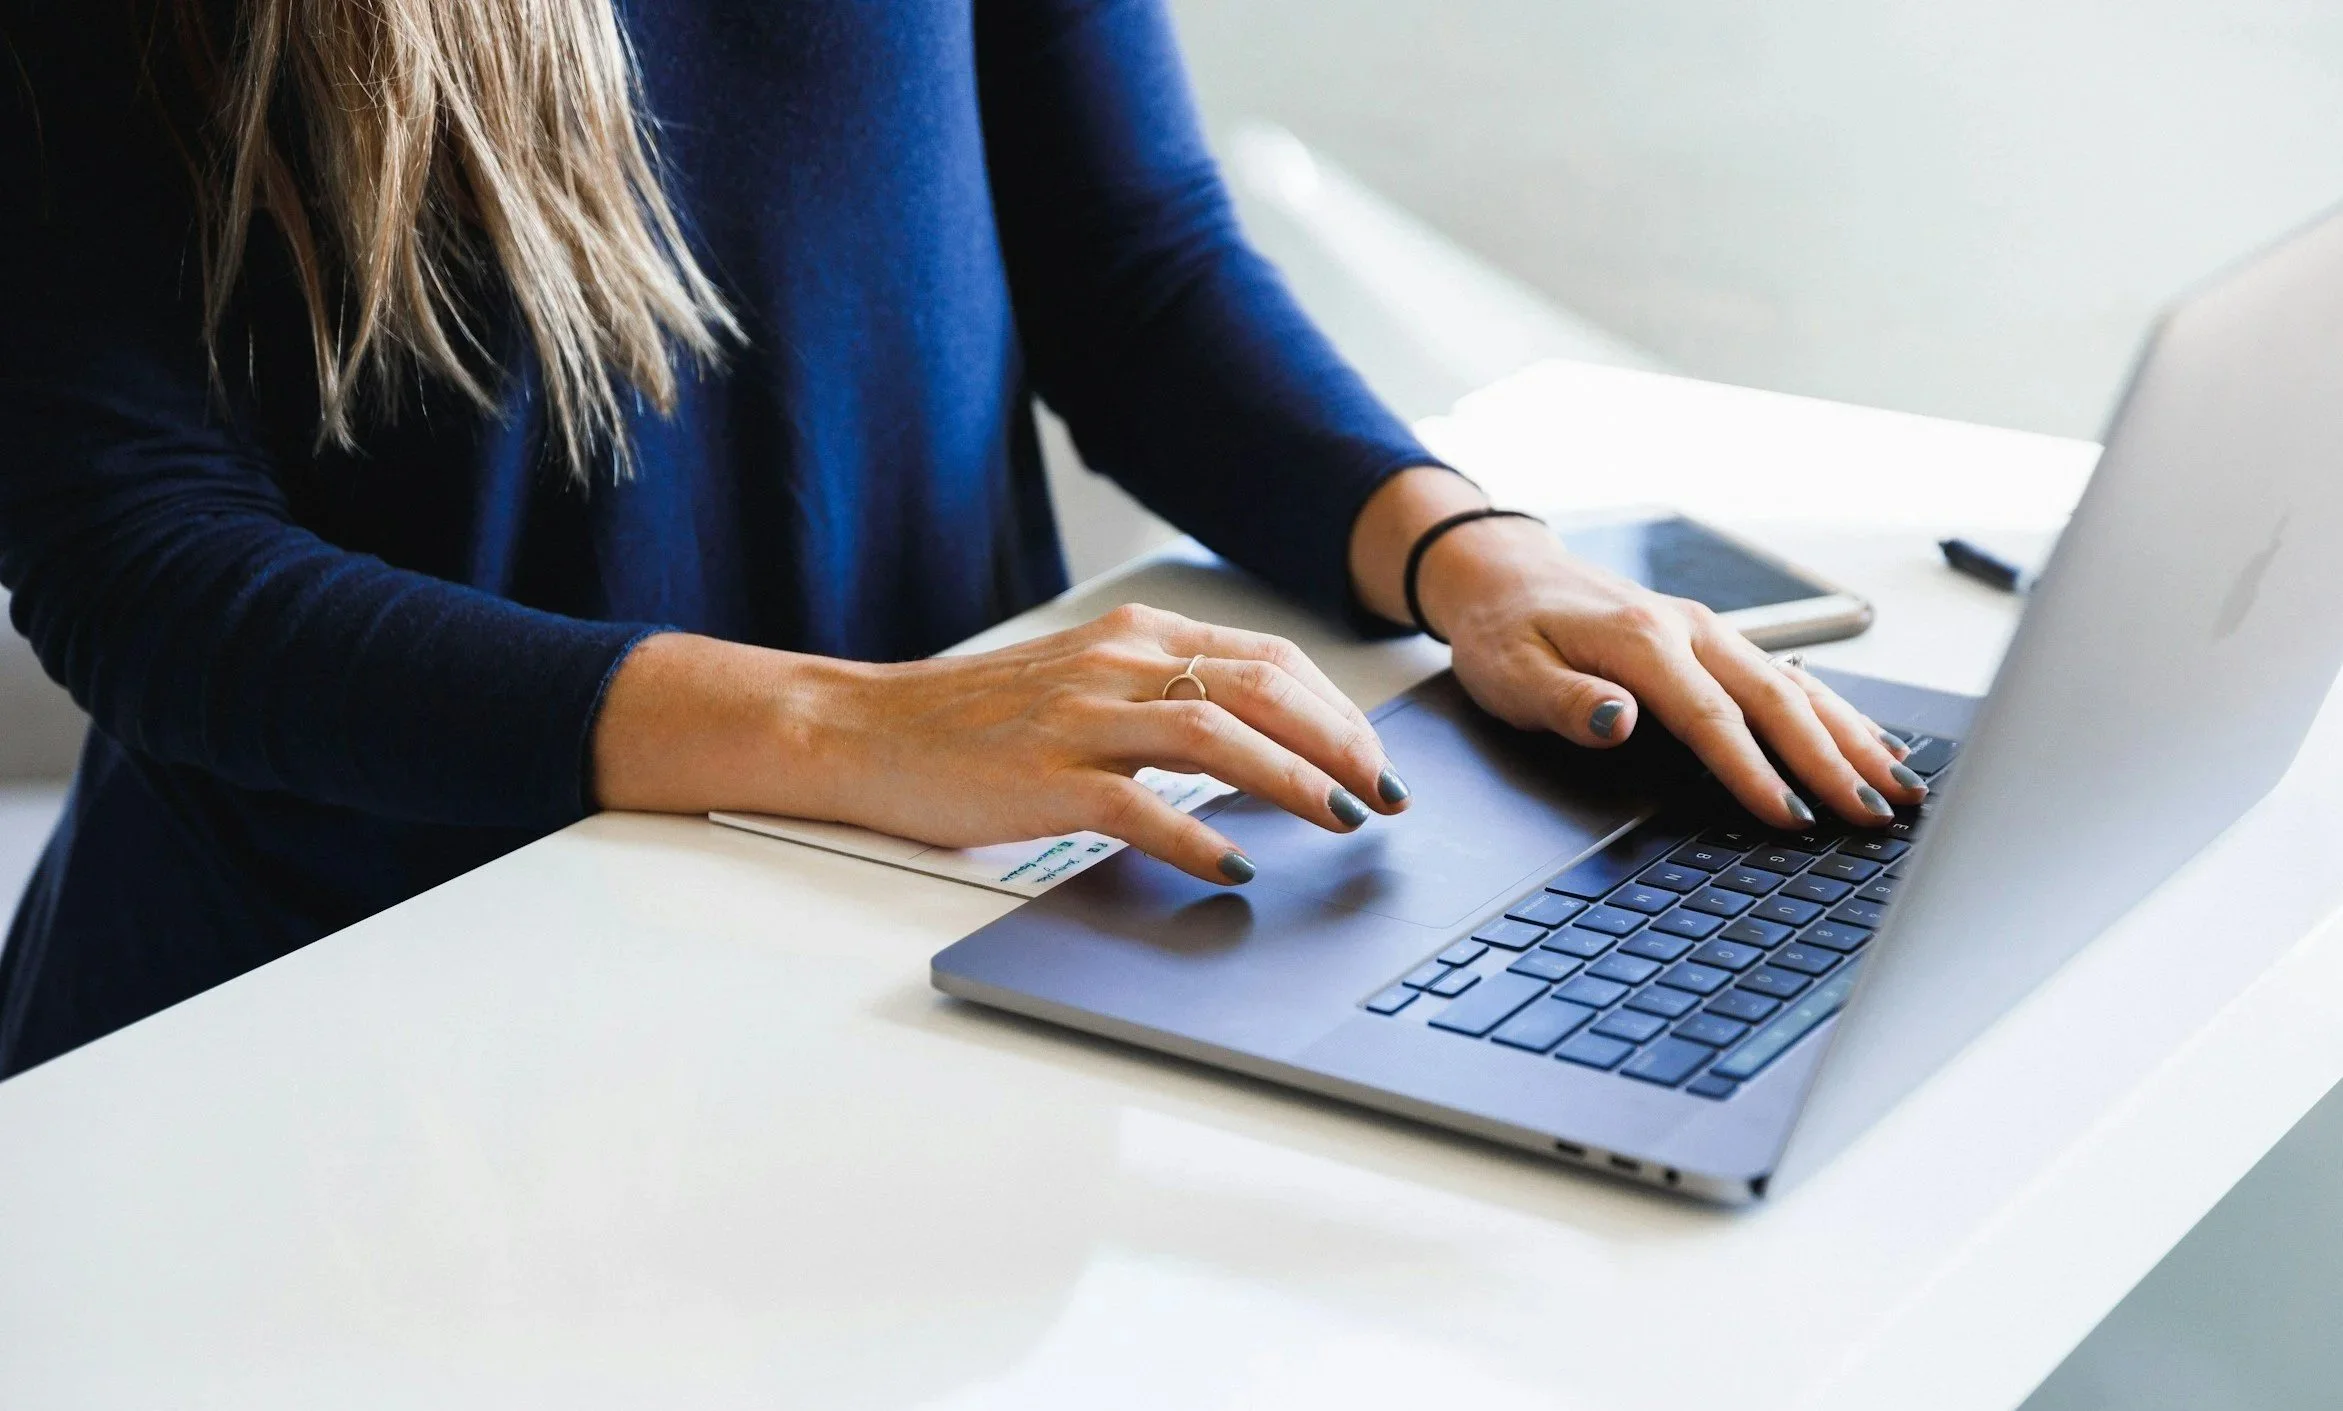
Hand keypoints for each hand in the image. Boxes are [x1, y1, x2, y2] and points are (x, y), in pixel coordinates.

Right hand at [592, 606, 1407, 884]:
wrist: (864, 729)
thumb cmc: (974, 720)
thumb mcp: (1082, 682)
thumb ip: (1161, 698)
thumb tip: (1259, 742)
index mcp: (1133, 637)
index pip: (1266, 658)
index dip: (1336, 708)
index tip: (1377, 756)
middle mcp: (1115, 665)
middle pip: (1260, 687)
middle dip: (1340, 742)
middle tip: (1386, 794)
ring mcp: (1079, 720)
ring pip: (1216, 734)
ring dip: (1294, 780)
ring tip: (1342, 821)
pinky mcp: (1043, 780)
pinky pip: (1138, 807)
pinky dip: (1197, 836)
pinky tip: (1236, 867)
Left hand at [1351, 469, 1926, 828]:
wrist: (1505, 574)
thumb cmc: (1505, 631)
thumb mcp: (1511, 673)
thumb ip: (1568, 702)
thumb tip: (1620, 721)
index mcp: (1642, 640)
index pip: (1712, 717)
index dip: (1755, 771)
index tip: (1791, 817)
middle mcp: (1690, 630)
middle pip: (1777, 701)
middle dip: (1832, 761)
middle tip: (1875, 815)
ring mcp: (1710, 632)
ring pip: (1798, 687)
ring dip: (1852, 737)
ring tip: (1900, 787)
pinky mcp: (1716, 641)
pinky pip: (1791, 677)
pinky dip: (1837, 712)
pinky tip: (1872, 743)